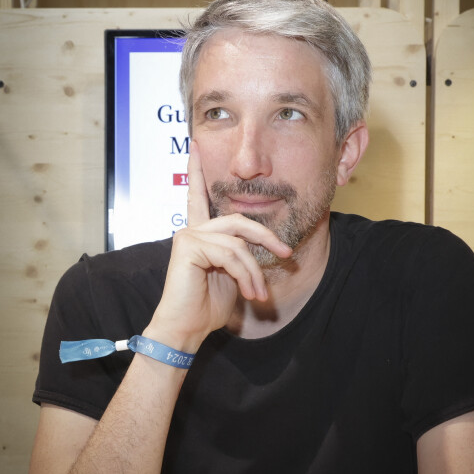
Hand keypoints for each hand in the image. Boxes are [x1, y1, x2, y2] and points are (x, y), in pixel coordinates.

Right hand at [144, 141, 291, 352]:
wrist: (186, 330)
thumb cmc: (207, 307)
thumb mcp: (233, 277)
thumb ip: (242, 256)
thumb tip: (267, 249)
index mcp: (199, 233)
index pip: (199, 196)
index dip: (197, 169)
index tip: (196, 143)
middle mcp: (191, 229)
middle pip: (239, 220)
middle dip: (267, 237)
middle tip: (286, 254)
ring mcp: (188, 235)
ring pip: (238, 241)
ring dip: (255, 270)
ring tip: (258, 293)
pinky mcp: (188, 246)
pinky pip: (230, 253)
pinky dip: (245, 274)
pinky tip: (248, 292)